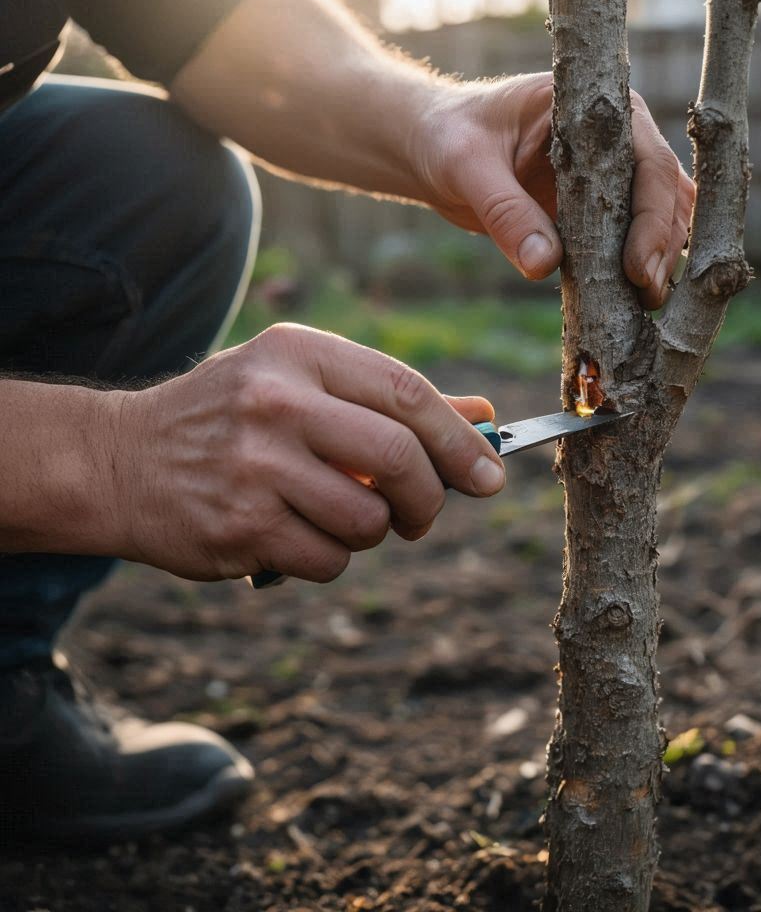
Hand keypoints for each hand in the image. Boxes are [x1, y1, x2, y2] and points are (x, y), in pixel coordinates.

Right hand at [108, 324, 504, 582]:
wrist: (117, 459)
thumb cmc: (231, 418)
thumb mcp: (303, 384)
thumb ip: (391, 400)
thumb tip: (484, 416)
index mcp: (298, 354)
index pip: (407, 392)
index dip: (460, 440)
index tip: (491, 474)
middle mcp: (276, 403)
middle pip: (399, 457)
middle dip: (431, 497)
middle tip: (425, 514)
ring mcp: (254, 466)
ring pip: (369, 519)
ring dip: (375, 531)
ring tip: (342, 517)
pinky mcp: (238, 527)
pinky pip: (330, 560)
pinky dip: (333, 558)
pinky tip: (298, 536)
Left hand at [414, 73, 694, 308]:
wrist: (437, 148)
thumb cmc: (450, 139)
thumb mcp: (468, 167)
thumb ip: (505, 211)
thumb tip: (543, 265)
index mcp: (596, 109)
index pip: (648, 161)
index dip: (653, 216)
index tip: (638, 268)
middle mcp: (619, 137)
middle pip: (667, 193)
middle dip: (664, 246)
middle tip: (647, 297)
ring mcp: (615, 173)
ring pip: (664, 216)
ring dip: (663, 259)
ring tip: (645, 305)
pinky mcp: (603, 207)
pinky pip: (636, 237)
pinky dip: (642, 265)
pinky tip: (634, 301)